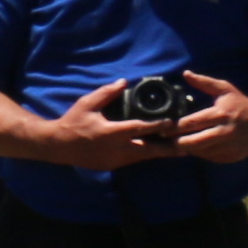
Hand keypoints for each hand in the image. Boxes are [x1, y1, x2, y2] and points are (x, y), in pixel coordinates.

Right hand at [43, 77, 246, 169]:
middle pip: (150, 149)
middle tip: (189, 144)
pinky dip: (148, 155)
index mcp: (112, 132)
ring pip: (145, 156)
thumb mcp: (86, 104)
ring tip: (181, 149)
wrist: (58, 146)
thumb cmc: (72, 122)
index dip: (159, 125)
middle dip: (170, 147)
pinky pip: (135, 160)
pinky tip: (159, 152)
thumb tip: (124, 82)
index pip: (141, 128)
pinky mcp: (114, 165)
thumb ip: (106, 93)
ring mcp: (117, 159)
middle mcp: (118, 148)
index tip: (174, 122)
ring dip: (162, 153)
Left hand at [152, 76, 247, 166]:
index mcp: (221, 114)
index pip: (191, 123)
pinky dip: (200, 154)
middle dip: (177, 141)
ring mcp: (230, 146)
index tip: (164, 126)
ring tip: (177, 142)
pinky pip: (210, 158)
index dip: (175, 127)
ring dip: (187, 148)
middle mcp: (226, 132)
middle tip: (167, 138)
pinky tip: (195, 147)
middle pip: (193, 142)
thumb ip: (205, 82)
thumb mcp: (225, 89)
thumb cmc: (241, 104)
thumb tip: (185, 73)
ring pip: (200, 152)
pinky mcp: (232, 157)